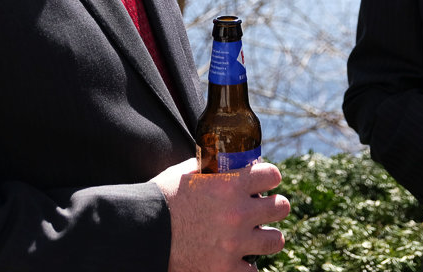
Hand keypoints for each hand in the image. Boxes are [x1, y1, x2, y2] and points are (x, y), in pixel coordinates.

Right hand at [152, 157, 289, 271]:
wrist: (141, 234)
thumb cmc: (161, 200)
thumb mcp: (186, 173)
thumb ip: (210, 167)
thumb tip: (223, 162)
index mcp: (230, 184)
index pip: (272, 175)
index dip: (269, 177)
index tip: (266, 182)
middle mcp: (238, 213)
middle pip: (281, 207)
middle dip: (273, 206)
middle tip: (264, 209)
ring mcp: (234, 244)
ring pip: (275, 240)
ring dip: (267, 237)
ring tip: (257, 237)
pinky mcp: (225, 270)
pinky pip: (253, 271)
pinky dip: (245, 267)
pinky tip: (236, 260)